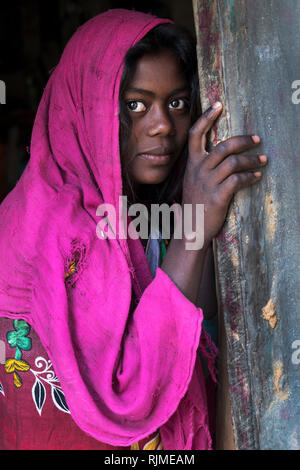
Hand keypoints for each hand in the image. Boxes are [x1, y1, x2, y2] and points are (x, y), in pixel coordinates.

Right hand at [181, 102, 266, 246]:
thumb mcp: (193, 181)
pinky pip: (237, 181)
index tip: (218, 105)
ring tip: (263, 161)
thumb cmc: (196, 203)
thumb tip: (220, 150)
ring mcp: (207, 183)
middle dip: (243, 141)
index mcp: (192, 164)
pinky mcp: (218, 197)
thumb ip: (203, 165)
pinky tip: (256, 176)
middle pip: (222, 146)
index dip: (207, 118)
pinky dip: (250, 176)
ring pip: (233, 162)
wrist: (191, 230)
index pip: (196, 135)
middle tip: (257, 139)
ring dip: (252, 160)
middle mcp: (198, 171)